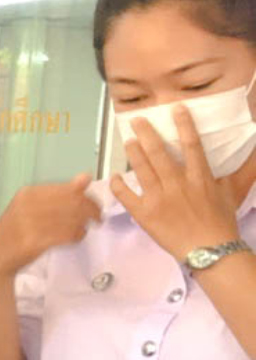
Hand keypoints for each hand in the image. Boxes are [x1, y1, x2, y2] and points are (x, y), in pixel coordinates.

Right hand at [0, 174, 99, 278]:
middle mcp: (27, 206)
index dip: (87, 197)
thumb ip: (57, 194)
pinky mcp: (33, 242)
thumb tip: (85, 177)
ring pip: (72, 219)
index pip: (67, 189)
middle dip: (91, 210)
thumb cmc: (14, 233)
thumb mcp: (31, 207)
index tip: (94, 205)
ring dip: (84, 225)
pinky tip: (75, 238)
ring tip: (83, 229)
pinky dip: (77, 236)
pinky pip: (66, 235)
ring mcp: (29, 224)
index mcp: (27, 194)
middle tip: (97, 218)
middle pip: (72, 203)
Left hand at [109, 104, 245, 261]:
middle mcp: (178, 184)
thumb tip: (251, 151)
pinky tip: (116, 176)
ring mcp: (159, 199)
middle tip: (138, 120)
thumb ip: (237, 169)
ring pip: (143, 170)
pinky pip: (127, 196)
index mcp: (200, 177)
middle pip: (159, 153)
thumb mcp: (232, 191)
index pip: (191, 144)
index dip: (183, 124)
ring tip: (128, 140)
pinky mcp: (145, 214)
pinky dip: (120, 186)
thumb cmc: (221, 221)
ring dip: (134, 153)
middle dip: (147, 134)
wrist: (208, 250)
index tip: (176, 109)